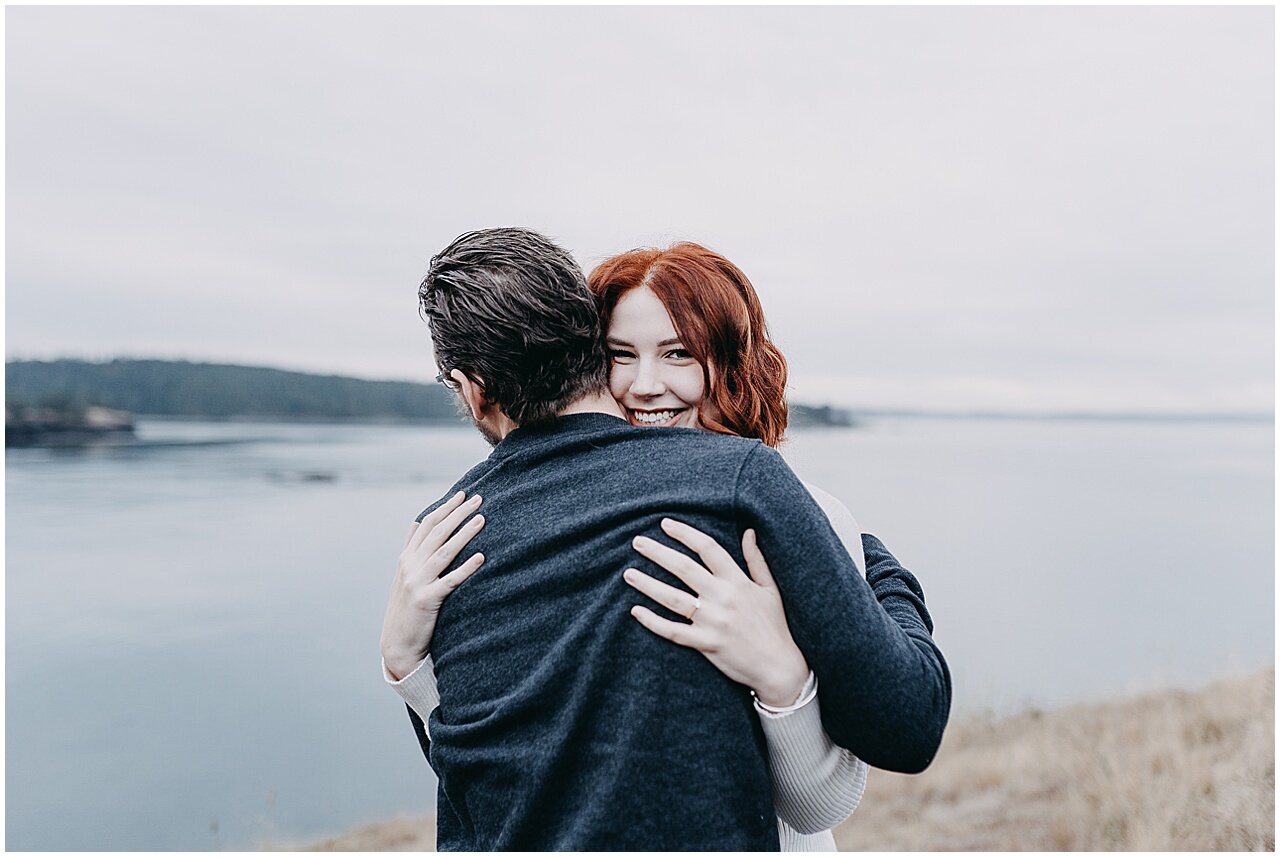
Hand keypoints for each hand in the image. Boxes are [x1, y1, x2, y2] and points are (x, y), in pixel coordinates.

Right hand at [380, 491, 485, 679]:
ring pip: (444, 552)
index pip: (427, 524)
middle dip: (458, 513)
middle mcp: (410, 566)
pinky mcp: (426, 600)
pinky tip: (481, 558)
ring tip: (482, 519)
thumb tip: (416, 522)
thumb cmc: (406, 608)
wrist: (397, 644)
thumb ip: (411, 548)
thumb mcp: (403, 575)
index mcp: (406, 558)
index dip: (445, 508)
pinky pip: (450, 581)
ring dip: (464, 534)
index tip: (462, 494)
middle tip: (478, 498)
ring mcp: (417, 582)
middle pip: (437, 533)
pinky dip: (465, 568)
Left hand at [624, 518, 809, 706]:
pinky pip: (673, 631)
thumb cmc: (774, 626)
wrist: (779, 666)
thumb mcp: (770, 589)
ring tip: (629, 574)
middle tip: (637, 542)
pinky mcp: (706, 643)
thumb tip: (749, 532)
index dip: (685, 534)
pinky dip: (653, 622)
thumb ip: (756, 560)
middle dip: (658, 553)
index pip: (707, 548)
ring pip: (673, 598)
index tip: (665, 524)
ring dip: (648, 585)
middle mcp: (723, 597)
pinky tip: (636, 611)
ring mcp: (713, 621)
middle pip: (684, 568)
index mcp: (738, 581)